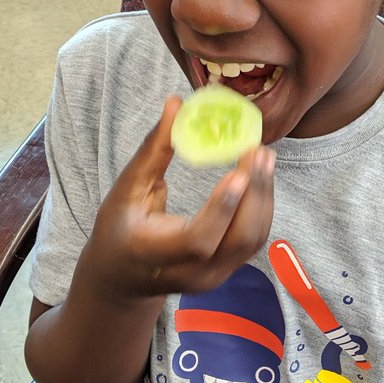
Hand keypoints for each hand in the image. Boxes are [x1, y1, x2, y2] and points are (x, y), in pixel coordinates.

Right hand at [86, 97, 275, 300]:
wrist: (122, 278)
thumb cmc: (119, 229)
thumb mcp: (125, 191)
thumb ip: (153, 151)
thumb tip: (177, 104)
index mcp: (156, 255)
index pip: (199, 240)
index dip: (222, 208)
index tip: (239, 171)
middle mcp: (191, 274)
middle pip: (236, 241)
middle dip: (255, 195)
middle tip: (259, 151)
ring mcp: (213, 277)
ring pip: (251, 241)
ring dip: (263, 197)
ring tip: (264, 157)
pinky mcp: (227, 271)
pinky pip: (252, 240)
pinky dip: (260, 207)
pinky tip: (260, 177)